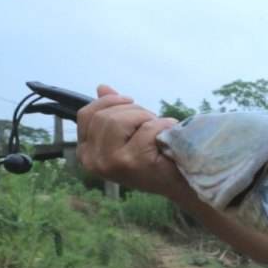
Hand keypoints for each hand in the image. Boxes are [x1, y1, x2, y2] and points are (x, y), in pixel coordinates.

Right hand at [76, 85, 192, 202]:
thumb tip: (102, 87)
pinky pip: (146, 129)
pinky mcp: (132, 162)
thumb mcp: (128, 134)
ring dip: (145, 118)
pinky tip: (168, 137)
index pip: (86, 115)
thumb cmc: (154, 156)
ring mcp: (110, 163)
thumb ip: (113, 111)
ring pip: (119, 120)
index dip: (109, 102)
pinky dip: (162, 126)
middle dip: (133, 110)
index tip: (130, 101)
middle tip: (151, 121)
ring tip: (158, 129)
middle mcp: (93, 160)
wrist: (180, 181)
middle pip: (104, 116)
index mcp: (87, 152)